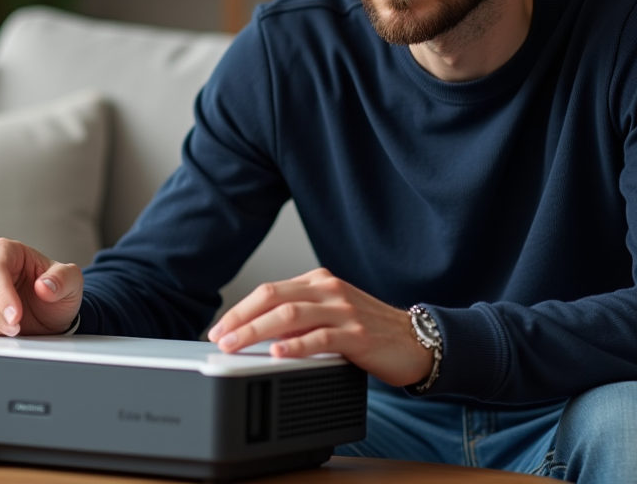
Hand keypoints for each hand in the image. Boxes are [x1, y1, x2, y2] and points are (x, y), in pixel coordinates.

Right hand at [0, 238, 83, 337]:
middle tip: (19, 328)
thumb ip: (62, 279)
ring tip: (18, 328)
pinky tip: (6, 331)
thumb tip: (44, 286)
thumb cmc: (57, 290)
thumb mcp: (71, 281)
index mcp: (6, 250)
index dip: (2, 295)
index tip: (16, 316)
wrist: (50, 312)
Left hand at [207, 268, 432, 387]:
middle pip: (273, 297)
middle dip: (240, 318)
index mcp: (320, 282)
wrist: (417, 341)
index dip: (240, 309)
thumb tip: (260, 332)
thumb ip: (301, 317)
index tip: (220, 327)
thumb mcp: (332, 314)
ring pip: (290, 315)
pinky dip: (294, 346)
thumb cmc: (372, 330)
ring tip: (236, 346)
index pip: (269, 290)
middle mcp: (329, 291)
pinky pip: (319, 338)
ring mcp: (344, 311)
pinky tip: (276, 353)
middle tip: (219, 337)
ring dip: (256, 331)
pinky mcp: (357, 335)